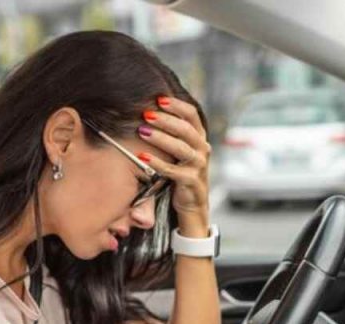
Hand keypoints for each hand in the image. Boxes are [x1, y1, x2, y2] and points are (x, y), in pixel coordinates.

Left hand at [137, 96, 210, 218]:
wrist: (192, 203)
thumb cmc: (181, 172)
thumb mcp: (180, 151)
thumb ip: (172, 134)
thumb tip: (149, 111)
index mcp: (199, 138)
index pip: (192, 115)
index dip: (176, 105)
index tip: (159, 99)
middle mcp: (202, 149)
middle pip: (186, 129)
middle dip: (165, 120)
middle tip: (146, 114)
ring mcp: (199, 166)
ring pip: (181, 148)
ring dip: (160, 138)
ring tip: (142, 131)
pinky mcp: (191, 181)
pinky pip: (172, 170)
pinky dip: (157, 163)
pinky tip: (142, 156)